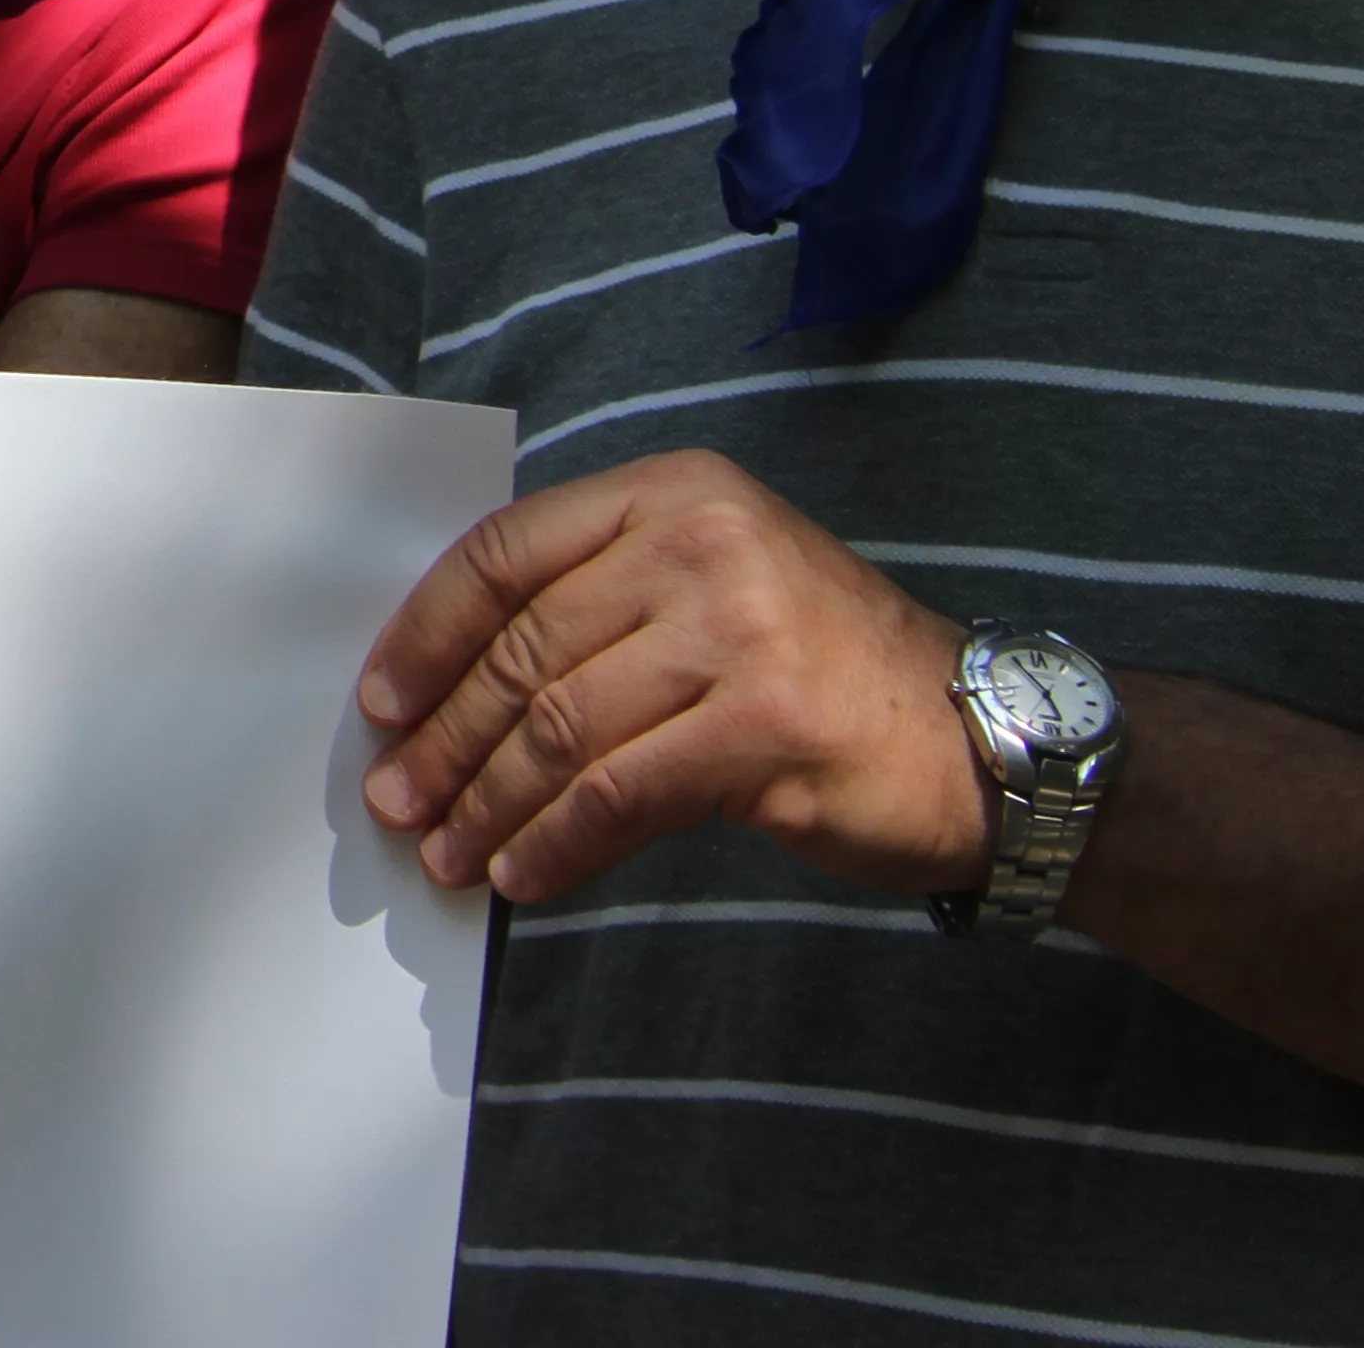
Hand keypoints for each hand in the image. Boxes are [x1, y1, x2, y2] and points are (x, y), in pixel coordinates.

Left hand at [355, 448, 989, 904]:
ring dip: (488, 802)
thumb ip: (601, 609)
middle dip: (445, 737)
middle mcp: (702, 542)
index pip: (505, 552)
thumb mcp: (712, 592)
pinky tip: (524, 873)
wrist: (983, 739)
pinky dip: (556, 843)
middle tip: (398, 800)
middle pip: (523, 649)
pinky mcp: (764, 726)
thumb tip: (449, 690)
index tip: (380, 701)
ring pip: (559, 728)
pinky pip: (618, 794)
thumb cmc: (824, 671)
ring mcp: (738, 631)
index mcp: (675, 490)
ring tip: (448, 851)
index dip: (426, 632)